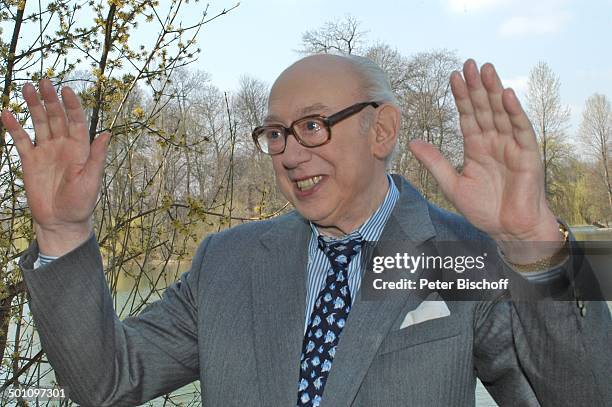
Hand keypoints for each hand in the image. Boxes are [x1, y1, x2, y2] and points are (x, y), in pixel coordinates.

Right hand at [1, 79, 109, 255]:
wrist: (61, 221)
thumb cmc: (81, 203)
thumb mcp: (91, 179)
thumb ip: (96, 156)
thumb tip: (108, 134)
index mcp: (80, 149)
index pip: (77, 121)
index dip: (72, 105)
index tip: (66, 89)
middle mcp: (63, 146)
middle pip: (56, 117)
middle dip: (51, 100)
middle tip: (44, 81)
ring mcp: (46, 152)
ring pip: (39, 124)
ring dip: (33, 106)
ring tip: (26, 87)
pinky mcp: (30, 161)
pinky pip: (21, 140)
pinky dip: (14, 127)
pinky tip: (7, 113)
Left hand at [409, 60, 561, 262]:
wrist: (508, 230)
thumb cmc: (484, 209)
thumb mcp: (452, 184)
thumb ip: (435, 162)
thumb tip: (413, 142)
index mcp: (476, 147)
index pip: (467, 115)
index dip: (461, 96)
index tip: (453, 76)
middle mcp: (493, 141)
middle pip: (483, 108)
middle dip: (476, 86)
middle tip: (468, 63)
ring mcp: (511, 146)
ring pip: (501, 113)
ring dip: (494, 91)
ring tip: (486, 69)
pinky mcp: (527, 154)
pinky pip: (520, 129)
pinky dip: (513, 112)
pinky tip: (506, 95)